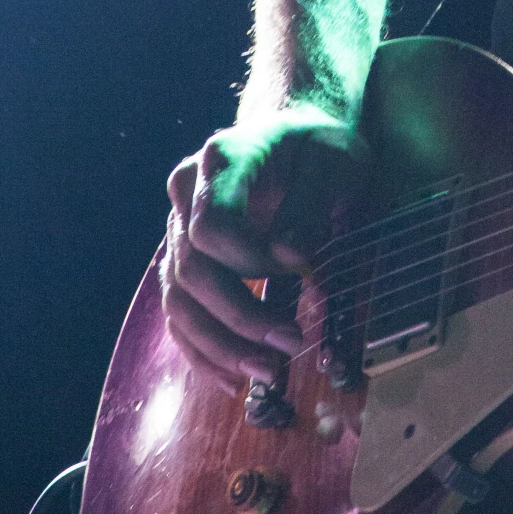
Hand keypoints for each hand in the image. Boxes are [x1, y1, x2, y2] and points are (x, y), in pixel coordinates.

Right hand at [161, 106, 370, 386]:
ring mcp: (179, 228)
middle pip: (191, 270)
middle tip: (291, 344)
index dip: (248, 261)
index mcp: (222, 158)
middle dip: (240, 317)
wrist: (298, 135)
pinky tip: (233, 378)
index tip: (297, 272)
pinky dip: (202, 352)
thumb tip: (288, 255)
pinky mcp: (184, 259)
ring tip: (268, 372)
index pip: (211, 225)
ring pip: (178, 300)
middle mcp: (187, 192)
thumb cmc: (319, 149)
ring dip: (221, 345)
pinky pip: (180, 314)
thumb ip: (310, 205)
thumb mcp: (333, 163)